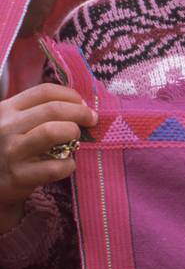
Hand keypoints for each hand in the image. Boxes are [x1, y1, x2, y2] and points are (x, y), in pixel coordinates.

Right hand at [0, 84, 96, 228]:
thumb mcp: (13, 123)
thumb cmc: (8, 148)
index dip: (71, 95)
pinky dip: (68, 165)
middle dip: (80, 113)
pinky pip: (54, 167)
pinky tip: (67, 165)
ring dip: (72, 133)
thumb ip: (37, 112)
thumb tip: (80, 105)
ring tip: (76, 141)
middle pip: (53, 109)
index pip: (44, 92)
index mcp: (7, 109)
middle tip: (91, 120)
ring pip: (52, 132)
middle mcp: (7, 127)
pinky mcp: (18, 176)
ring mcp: (12, 151)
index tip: (83, 104)